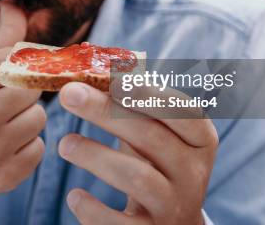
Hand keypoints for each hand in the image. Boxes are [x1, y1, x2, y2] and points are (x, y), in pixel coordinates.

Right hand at [0, 1, 45, 220]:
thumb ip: (0, 39)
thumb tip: (14, 2)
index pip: (21, 60)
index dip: (25, 67)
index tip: (18, 77)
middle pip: (34, 89)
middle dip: (25, 95)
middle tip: (5, 104)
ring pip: (38, 119)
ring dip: (26, 122)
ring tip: (1, 127)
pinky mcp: (2, 176)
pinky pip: (38, 150)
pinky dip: (26, 149)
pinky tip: (3, 150)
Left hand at [58, 82, 217, 224]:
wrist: (172, 224)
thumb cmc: (156, 161)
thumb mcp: (157, 130)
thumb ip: (132, 98)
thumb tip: (87, 56)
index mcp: (200, 139)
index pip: (182, 111)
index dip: (148, 93)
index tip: (112, 77)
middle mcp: (194, 173)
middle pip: (152, 137)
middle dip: (106, 112)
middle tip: (68, 94)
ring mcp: (174, 206)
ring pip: (137, 178)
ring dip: (95, 156)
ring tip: (64, 144)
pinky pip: (120, 224)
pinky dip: (92, 209)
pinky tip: (74, 195)